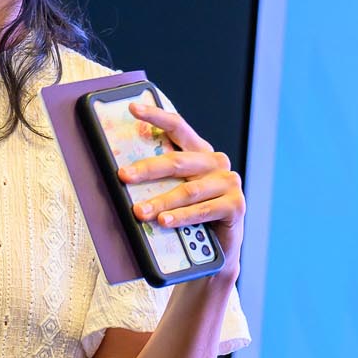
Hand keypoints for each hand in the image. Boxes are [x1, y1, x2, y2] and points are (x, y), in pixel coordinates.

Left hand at [121, 100, 244, 268]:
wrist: (218, 250)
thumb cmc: (189, 216)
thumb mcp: (172, 192)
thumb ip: (158, 178)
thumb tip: (121, 172)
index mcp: (199, 152)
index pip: (178, 127)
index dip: (156, 115)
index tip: (133, 108)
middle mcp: (216, 163)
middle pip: (177, 161)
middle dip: (147, 169)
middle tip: (123, 176)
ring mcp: (229, 183)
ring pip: (187, 190)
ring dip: (160, 201)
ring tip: (139, 211)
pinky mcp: (236, 205)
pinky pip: (203, 210)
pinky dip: (181, 217)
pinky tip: (164, 222)